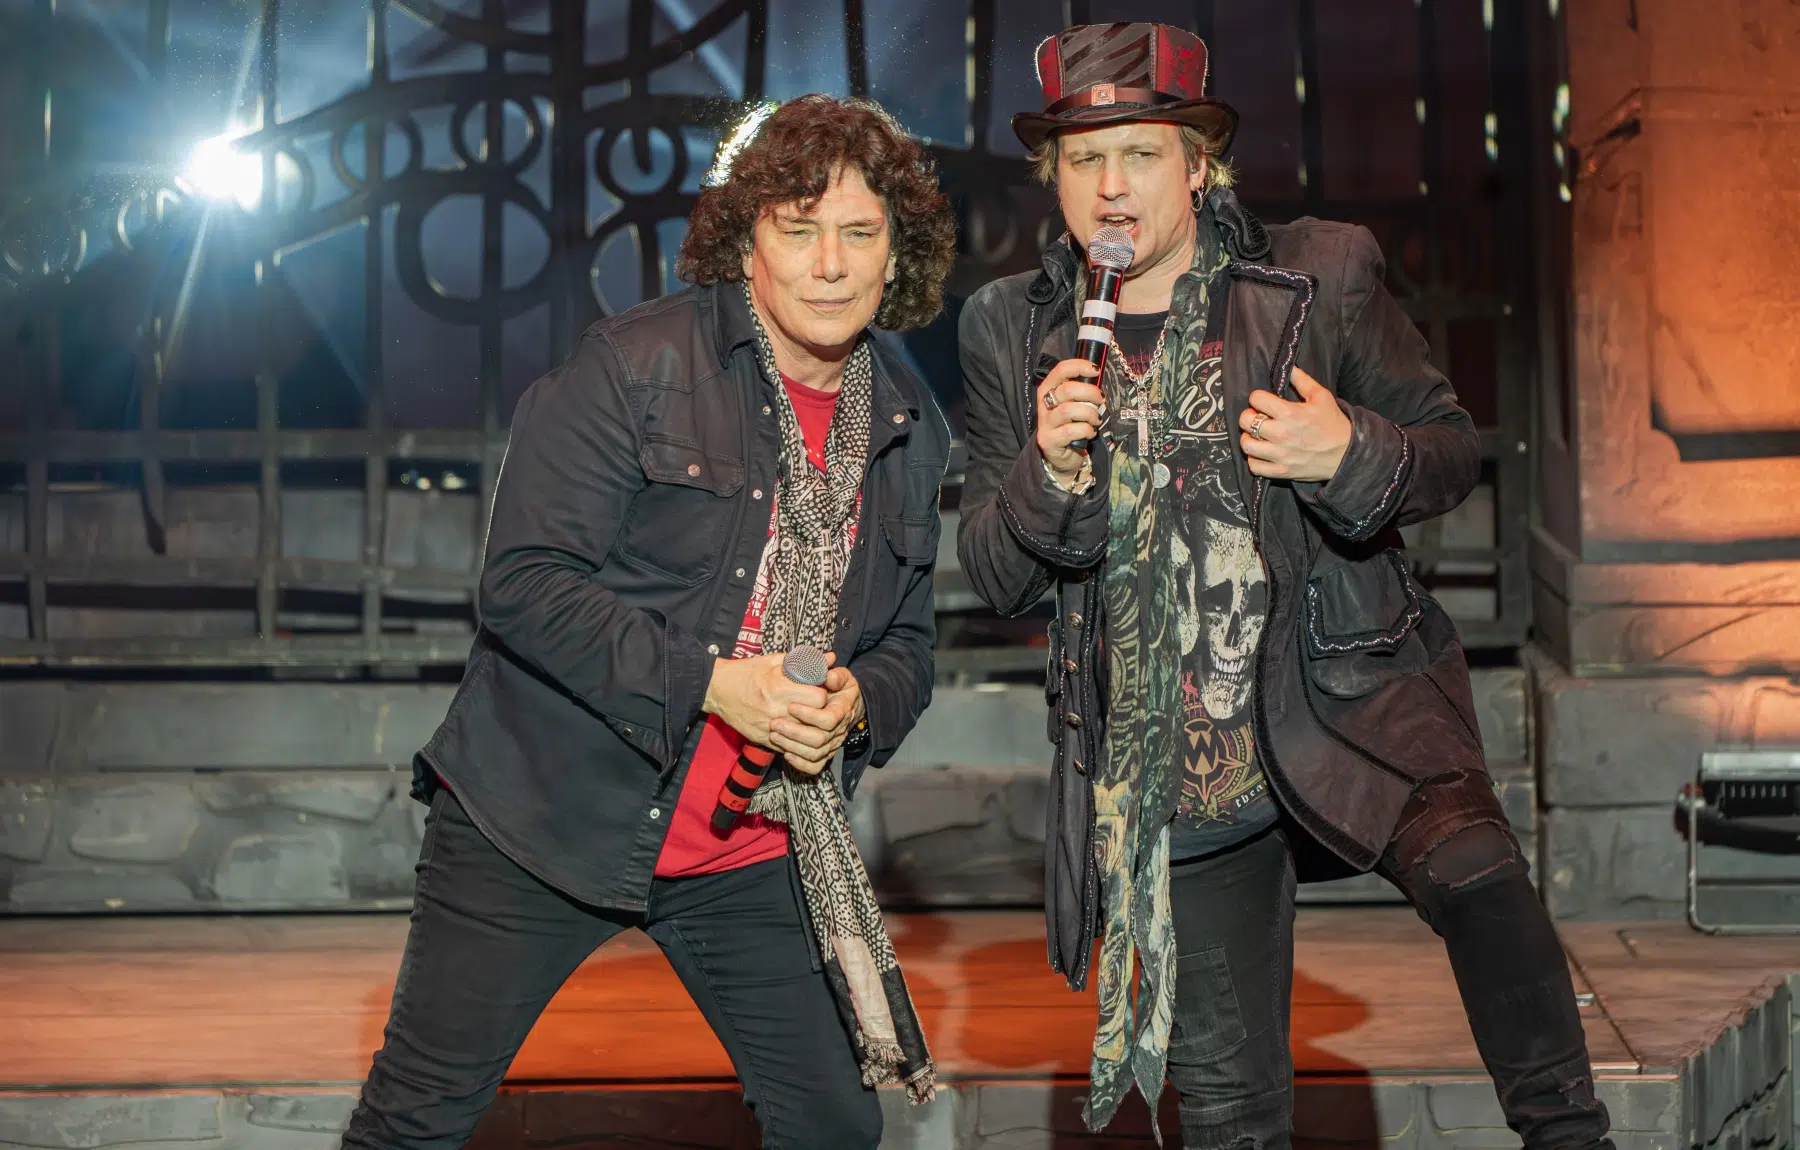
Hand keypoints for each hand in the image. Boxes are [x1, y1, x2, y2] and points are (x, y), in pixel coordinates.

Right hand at [702, 651, 829, 749]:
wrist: (717, 689)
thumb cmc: (746, 672)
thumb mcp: (774, 661)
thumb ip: (804, 660)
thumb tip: (829, 658)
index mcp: (779, 688)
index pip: (818, 699)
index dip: (823, 694)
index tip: (819, 690)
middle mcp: (776, 710)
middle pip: (814, 719)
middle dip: (820, 712)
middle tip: (816, 705)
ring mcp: (769, 727)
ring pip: (803, 736)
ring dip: (809, 727)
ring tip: (806, 717)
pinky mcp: (762, 739)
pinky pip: (788, 746)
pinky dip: (794, 739)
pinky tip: (793, 728)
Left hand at [770, 666, 864, 776]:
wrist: (846, 704)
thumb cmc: (839, 687)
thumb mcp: (840, 676)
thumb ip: (835, 674)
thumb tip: (828, 675)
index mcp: (843, 710)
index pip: (828, 720)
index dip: (809, 715)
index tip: (791, 707)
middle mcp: (839, 730)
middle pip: (819, 740)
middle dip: (794, 732)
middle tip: (774, 722)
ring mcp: (832, 744)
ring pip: (814, 754)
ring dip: (791, 745)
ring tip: (774, 735)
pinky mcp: (825, 754)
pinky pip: (815, 766)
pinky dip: (800, 763)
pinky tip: (785, 753)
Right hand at [1035, 358, 1105, 479]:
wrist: (1062, 455)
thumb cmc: (1071, 424)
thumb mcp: (1074, 404)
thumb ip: (1081, 391)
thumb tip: (1099, 378)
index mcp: (1048, 390)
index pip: (1060, 370)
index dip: (1079, 366)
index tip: (1096, 371)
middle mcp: (1044, 404)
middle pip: (1067, 390)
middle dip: (1090, 393)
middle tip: (1101, 400)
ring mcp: (1045, 423)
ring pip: (1069, 410)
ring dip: (1089, 414)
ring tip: (1096, 420)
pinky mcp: (1049, 440)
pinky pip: (1071, 431)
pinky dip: (1086, 430)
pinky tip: (1090, 433)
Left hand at [1239, 366, 1352, 481]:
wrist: (1346, 453)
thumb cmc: (1333, 423)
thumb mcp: (1321, 396)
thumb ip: (1302, 380)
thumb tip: (1288, 367)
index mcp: (1290, 413)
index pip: (1256, 399)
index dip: (1258, 397)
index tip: (1264, 401)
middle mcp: (1281, 434)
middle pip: (1245, 421)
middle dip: (1249, 416)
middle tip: (1258, 417)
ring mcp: (1279, 455)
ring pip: (1246, 445)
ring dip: (1248, 438)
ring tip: (1257, 435)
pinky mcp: (1281, 471)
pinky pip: (1255, 466)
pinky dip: (1255, 459)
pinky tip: (1262, 453)